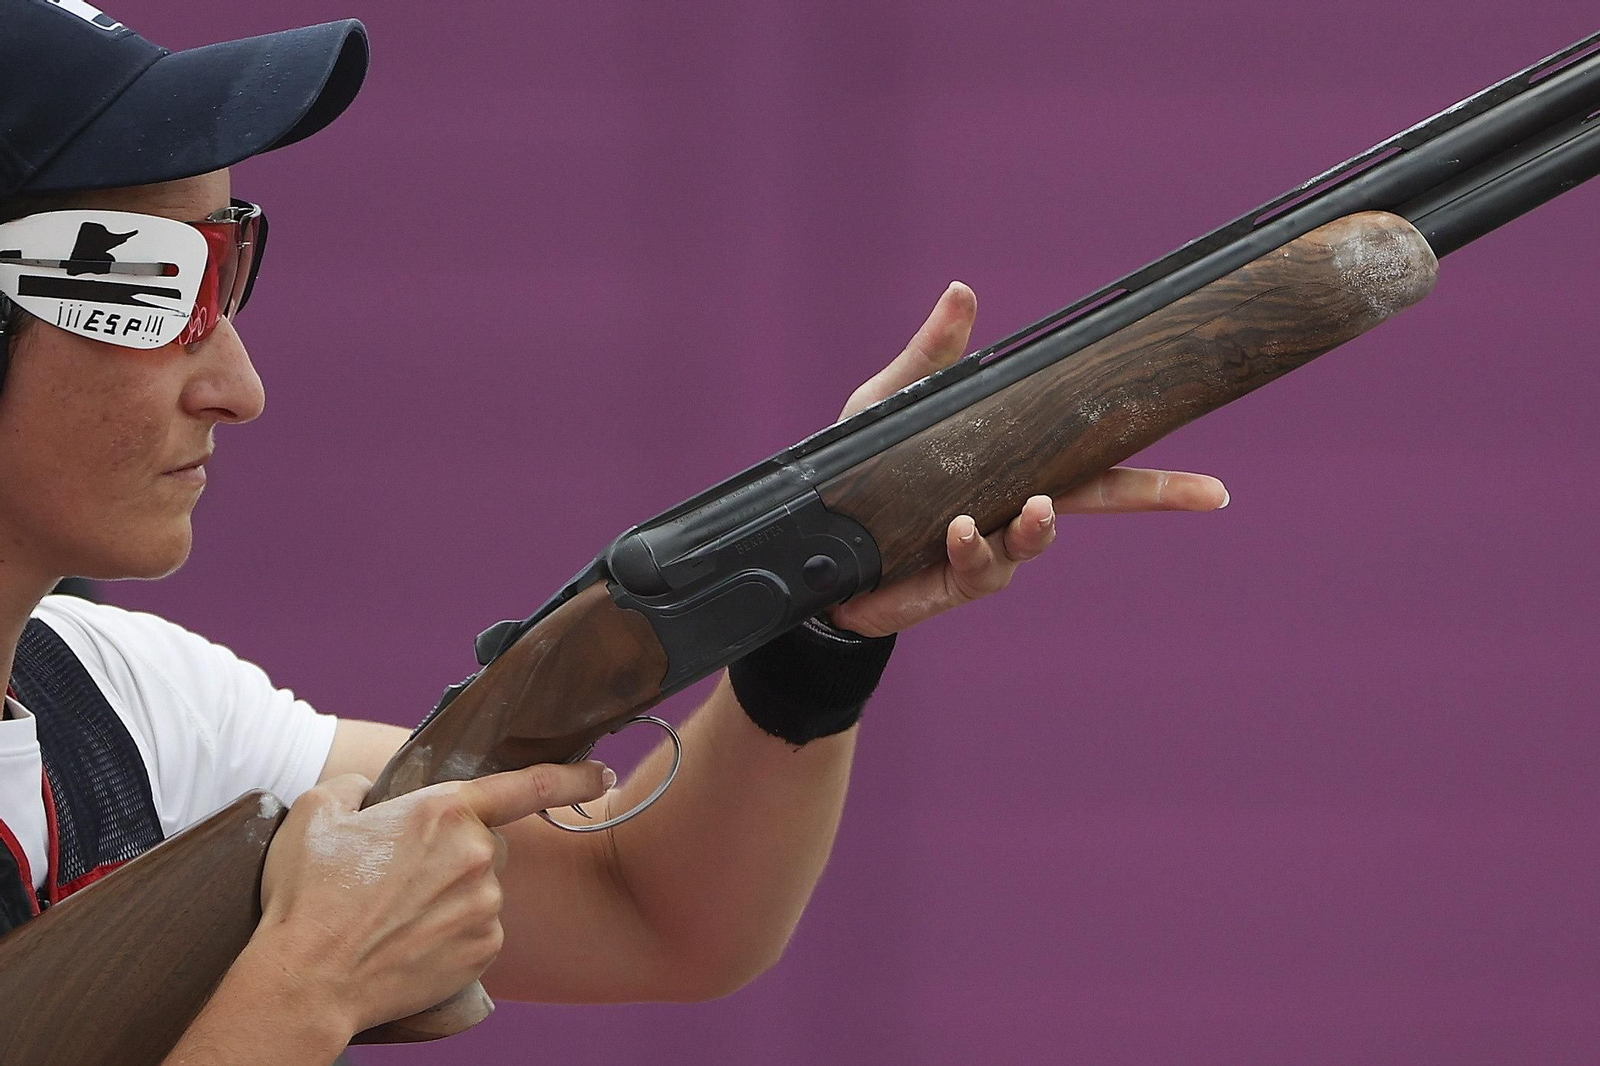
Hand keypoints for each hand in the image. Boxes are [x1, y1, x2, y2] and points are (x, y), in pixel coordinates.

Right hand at [255, 761, 611, 1034]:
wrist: (308, 980)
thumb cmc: (308, 896)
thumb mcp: (318, 814)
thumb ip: (355, 789)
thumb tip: (370, 795)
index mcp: (445, 810)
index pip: (527, 785)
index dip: (571, 776)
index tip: (600, 775)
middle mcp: (478, 855)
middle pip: (486, 844)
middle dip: (455, 855)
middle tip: (400, 878)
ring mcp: (486, 906)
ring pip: (481, 891)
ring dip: (451, 898)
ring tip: (394, 917)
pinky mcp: (484, 951)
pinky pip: (478, 931)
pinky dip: (453, 935)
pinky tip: (411, 943)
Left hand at [828, 282, 1229, 637]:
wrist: (810, 545)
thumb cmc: (858, 472)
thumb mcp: (889, 404)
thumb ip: (931, 356)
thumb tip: (962, 290)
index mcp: (1010, 467)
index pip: (1092, 465)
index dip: (1152, 473)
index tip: (1214, 484)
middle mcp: (1009, 509)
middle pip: (1092, 504)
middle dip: (1151, 498)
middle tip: (1203, 492)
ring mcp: (983, 550)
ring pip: (1033, 543)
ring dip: (1040, 527)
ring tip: (1036, 509)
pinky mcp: (946, 583)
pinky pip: (976, 569)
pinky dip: (974, 548)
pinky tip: (962, 529)